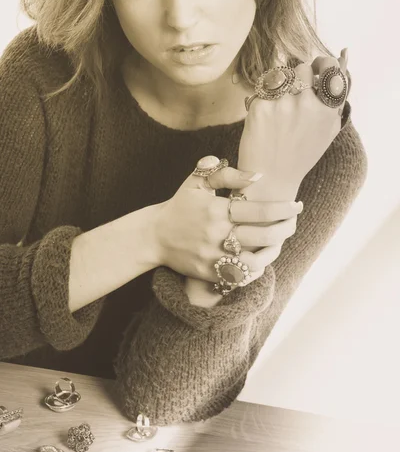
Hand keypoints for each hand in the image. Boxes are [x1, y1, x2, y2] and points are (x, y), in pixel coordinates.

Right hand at [155, 165, 302, 283]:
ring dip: (273, 252)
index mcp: (216, 210)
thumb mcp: (197, 182)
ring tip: (279, 242)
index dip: (282, 208)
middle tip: (294, 222)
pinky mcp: (208, 273)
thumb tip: (256, 176)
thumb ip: (226, 175)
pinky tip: (262, 259)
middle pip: (262, 235)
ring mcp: (212, 256)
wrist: (154, 236)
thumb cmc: (180, 205)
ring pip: (254, 260)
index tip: (296, 205)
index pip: (258, 209)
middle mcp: (216, 234)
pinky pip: (240, 276)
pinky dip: (254, 270)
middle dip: (285, 228)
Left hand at [238, 50, 348, 200]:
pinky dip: (263, 99)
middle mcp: (306, 105)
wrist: (271, 179)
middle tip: (292, 94)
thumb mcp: (327, 132)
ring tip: (277, 105)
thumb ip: (334, 102)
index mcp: (326, 111)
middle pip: (301, 68)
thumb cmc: (300, 155)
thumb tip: (340, 62)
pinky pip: (262, 89)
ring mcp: (282, 105)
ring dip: (278, 84)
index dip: (321, 65)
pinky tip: (264, 118)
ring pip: (279, 75)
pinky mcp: (260, 107)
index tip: (315, 68)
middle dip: (297, 77)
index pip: (328, 69)